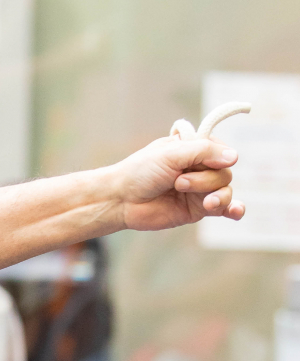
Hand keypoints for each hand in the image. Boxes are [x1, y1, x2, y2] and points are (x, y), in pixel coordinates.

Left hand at [105, 135, 244, 232]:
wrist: (122, 200)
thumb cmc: (141, 172)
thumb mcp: (171, 154)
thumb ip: (203, 152)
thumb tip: (234, 157)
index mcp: (193, 149)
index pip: (220, 150)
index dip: (218, 156)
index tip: (205, 161)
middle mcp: (199, 168)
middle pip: (224, 173)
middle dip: (206, 179)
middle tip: (178, 182)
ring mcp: (200, 190)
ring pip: (225, 190)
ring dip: (216, 195)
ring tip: (204, 203)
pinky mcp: (197, 210)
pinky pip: (223, 209)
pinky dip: (234, 209)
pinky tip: (237, 211)